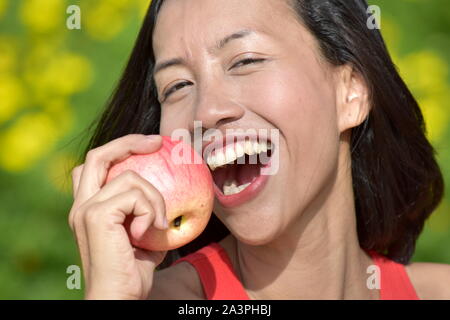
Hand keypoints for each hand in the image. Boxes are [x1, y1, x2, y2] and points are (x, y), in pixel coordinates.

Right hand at [68, 134, 167, 299]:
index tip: (151, 146)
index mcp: (88, 206)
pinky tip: (151, 232)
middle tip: (158, 142)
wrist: (119, 296)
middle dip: (129, 142)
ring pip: (130, 177)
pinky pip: (136, 196)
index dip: (120, 148)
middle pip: (98, 155)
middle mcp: (81, 204)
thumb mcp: (145, 234)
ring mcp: (86, 208)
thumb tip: (175, 194)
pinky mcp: (97, 215)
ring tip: (159, 224)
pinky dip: (152, 210)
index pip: (95, 165)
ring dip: (155, 198)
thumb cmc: (134, 271)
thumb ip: (149, 212)